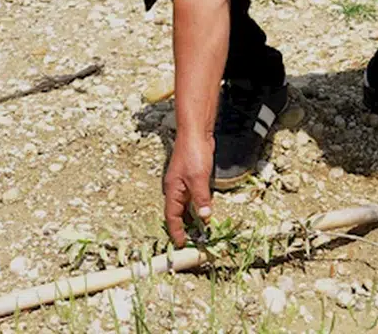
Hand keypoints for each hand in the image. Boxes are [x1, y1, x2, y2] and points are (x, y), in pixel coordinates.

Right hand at [163, 132, 213, 247]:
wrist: (196, 133)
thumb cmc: (193, 153)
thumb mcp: (198, 179)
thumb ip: (201, 199)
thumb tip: (205, 218)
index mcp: (172, 190)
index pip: (172, 217)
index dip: (177, 231)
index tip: (182, 244)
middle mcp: (176, 189)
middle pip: (177, 213)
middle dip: (183, 228)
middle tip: (192, 242)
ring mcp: (183, 183)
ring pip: (185, 206)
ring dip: (191, 218)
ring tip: (199, 232)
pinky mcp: (192, 178)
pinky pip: (192, 197)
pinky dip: (197, 207)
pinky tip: (204, 211)